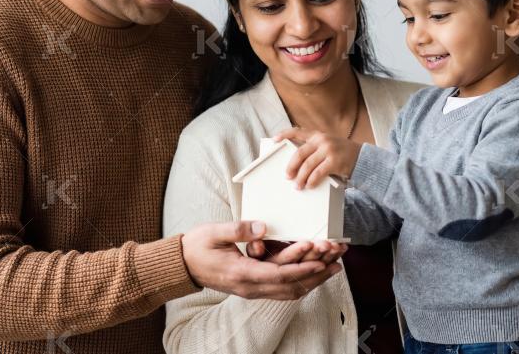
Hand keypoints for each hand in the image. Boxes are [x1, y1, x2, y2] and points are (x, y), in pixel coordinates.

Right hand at [181, 221, 341, 299]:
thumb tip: (261, 227)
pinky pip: (281, 290)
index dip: (301, 268)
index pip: (278, 274)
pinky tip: (312, 276)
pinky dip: (300, 283)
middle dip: (316, 275)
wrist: (182, 266)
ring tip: (332, 269)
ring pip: (288, 291)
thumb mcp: (214, 233)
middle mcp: (249, 286)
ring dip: (312, 281)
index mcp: (242, 273)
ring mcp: (251, 290)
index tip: (320, 260)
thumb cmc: (197, 247)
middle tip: (337, 263)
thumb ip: (238, 229)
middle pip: (289, 286)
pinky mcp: (252, 287)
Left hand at [274, 127, 361, 189]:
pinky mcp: (335, 161)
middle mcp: (322, 140)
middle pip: (300, 153)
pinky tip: (309, 185)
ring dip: (300, 177)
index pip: (297, 131)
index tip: (274, 140)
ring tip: (297, 185)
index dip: (284, 134)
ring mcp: (328, 150)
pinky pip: (318, 173)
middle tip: (287, 176)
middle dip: (291, 166)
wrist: (361, 157)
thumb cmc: (340, 153)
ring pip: (308, 165)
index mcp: (317, 135)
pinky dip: (312, 181)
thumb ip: (313, 149)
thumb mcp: (326, 145)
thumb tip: (294, 164)